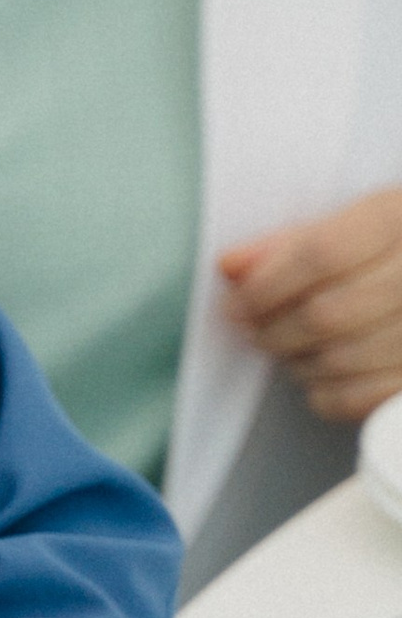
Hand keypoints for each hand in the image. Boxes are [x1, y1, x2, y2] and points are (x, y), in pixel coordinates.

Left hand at [219, 187, 401, 425]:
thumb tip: (232, 266)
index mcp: (400, 219)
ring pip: (339, 360)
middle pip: (325, 314)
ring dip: (296, 360)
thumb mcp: (350, 226)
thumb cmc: (387, 253)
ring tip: (288, 347)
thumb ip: (290, 242)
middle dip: (274, 329)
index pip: (322, 254)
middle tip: (255, 328)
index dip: (266, 285)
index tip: (237, 303)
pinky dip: (324, 393)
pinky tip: (321, 372)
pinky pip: (357, 399)